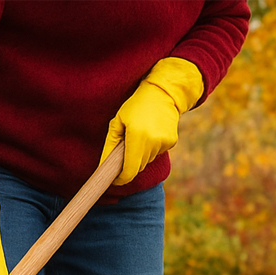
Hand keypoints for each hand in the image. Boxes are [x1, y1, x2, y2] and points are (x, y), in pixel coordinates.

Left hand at [100, 57, 203, 185]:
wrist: (162, 94)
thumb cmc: (135, 106)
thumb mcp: (117, 122)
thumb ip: (110, 145)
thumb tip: (103, 166)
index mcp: (137, 138)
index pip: (129, 171)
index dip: (121, 179)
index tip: (115, 179)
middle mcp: (152, 143)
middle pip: (138, 167)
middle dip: (129, 164)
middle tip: (125, 149)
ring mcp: (164, 143)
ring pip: (147, 160)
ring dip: (141, 154)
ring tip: (140, 134)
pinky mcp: (171, 142)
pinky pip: (157, 153)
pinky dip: (151, 148)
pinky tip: (151, 132)